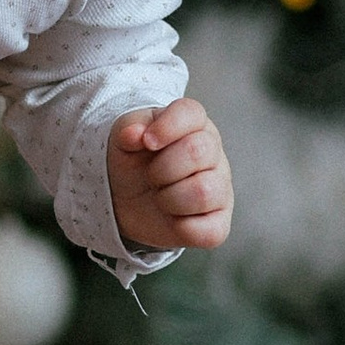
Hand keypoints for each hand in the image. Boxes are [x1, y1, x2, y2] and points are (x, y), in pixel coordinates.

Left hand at [107, 98, 231, 253]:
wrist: (125, 198)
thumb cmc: (133, 160)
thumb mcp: (124, 137)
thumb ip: (128, 129)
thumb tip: (134, 134)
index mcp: (195, 125)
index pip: (192, 113)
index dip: (166, 127)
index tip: (146, 142)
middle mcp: (215, 154)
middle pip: (198, 151)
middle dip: (161, 168)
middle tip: (151, 176)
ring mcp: (221, 190)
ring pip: (203, 192)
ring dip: (168, 198)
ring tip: (161, 196)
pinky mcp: (218, 224)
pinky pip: (208, 231)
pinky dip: (181, 227)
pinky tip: (173, 217)